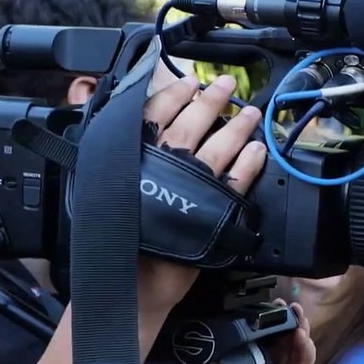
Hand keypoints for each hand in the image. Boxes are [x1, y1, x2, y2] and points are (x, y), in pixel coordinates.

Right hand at [137, 75, 266, 312]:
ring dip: (238, 126)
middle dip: (211, 100)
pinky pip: (239, 179)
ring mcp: (194, 186)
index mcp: (135, 157)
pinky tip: (259, 150)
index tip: (187, 81)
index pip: (155, 113)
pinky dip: (251, 162)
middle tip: (225, 84)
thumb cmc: (117, 238)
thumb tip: (127, 132)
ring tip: (251, 113)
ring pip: (221, 146)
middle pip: (193, 123)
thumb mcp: (103, 191)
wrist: (134, 281)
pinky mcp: (217, 209)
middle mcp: (166, 166)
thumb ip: (117, 161)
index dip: (174, 94)